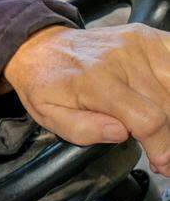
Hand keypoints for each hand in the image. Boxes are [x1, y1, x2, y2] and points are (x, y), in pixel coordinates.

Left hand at [4, 23, 169, 174]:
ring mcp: (138, 46)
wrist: (42, 46)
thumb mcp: (49, 115)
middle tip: (159, 151)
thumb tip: (120, 133)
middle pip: (168, 106)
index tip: (162, 162)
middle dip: (167, 136)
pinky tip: (165, 101)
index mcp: (96, 82)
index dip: (162, 146)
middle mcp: (121, 60)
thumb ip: (83, 130)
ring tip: (161, 129)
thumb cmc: (47, 82)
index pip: (148, 119)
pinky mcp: (147, 37)